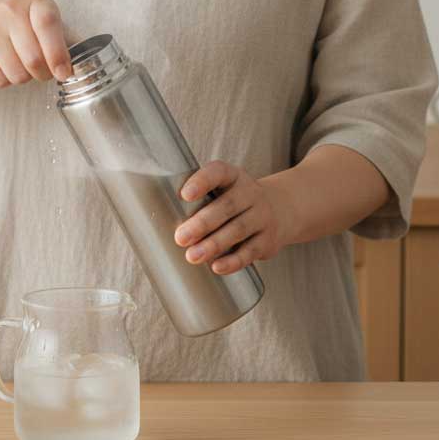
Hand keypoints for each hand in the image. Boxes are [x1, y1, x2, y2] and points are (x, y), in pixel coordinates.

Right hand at [0, 0, 73, 86]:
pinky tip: (4, 64)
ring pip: (17, 75)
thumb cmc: (21, 22)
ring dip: (25, 78)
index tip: (64, 73)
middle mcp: (9, 11)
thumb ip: (68, 39)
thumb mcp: (45, 19)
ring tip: (21, 63)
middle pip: (33, 60)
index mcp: (36, 2)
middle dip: (44, 74)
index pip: (48, 25)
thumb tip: (90, 61)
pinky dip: (6, 80)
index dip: (58, 54)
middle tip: (44, 70)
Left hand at [173, 160, 291, 275]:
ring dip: (214, 244)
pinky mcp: (268, 240)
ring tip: (192, 256)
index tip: (184, 195)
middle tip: (180, 237)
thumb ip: (198, 200)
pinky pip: (250, 251)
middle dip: (202, 223)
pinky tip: (217, 267)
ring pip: (238, 230)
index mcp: (233, 176)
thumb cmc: (235, 201)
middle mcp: (250, 193)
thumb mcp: (223, 190)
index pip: (218, 172)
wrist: (281, 210)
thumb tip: (157, 224)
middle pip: (227, 206)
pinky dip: (233, 261)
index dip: (202, 182)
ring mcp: (262, 216)